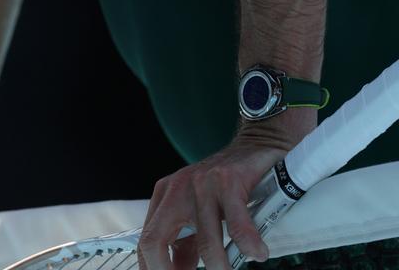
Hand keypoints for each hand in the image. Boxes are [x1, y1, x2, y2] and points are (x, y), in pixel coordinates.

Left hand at [137, 137, 289, 269]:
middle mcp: (177, 189)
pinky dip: (249, 246)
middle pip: (155, 240)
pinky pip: (237, 226)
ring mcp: (201, 184)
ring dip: (221, 268)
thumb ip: (186, 242)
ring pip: (206, 244)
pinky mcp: (228, 181)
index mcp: (164, 197)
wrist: (253, 145)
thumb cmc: (225, 184)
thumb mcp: (197, 213)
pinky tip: (258, 253)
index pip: (146, 242)